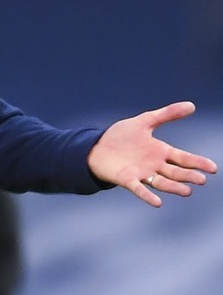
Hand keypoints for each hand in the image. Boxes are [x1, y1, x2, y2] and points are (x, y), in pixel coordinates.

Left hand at [87, 101, 216, 206]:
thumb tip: (192, 105)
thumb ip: (166, 114)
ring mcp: (142, 173)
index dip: (197, 162)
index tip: (212, 167)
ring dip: (174, 187)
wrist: (96, 147)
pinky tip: (157, 202)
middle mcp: (154, 165)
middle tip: (201, 179)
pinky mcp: (127, 179)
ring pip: (162, 182)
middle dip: (188, 176)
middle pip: (175, 172)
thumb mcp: (144, 121)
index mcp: (160, 151)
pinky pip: (139, 189)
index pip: (183, 158)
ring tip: (187, 191)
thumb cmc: (121, 136)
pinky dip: (148, 196)